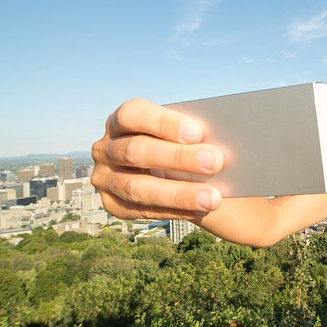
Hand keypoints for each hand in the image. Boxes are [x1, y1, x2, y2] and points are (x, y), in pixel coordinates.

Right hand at [91, 98, 224, 219]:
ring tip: (212, 198)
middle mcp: (105, 148)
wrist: (166, 170)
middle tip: (215, 163)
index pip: (134, 115)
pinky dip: (173, 211)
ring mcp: (104, 178)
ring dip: (178, 194)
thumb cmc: (176, 143)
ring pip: (137, 188)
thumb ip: (191, 134)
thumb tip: (222, 140)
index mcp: (121, 120)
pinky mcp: (112, 204)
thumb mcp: (179, 133)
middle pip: (136, 151)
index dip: (164, 123)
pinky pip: (141, 211)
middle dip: (178, 158)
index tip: (197, 133)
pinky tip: (199, 210)